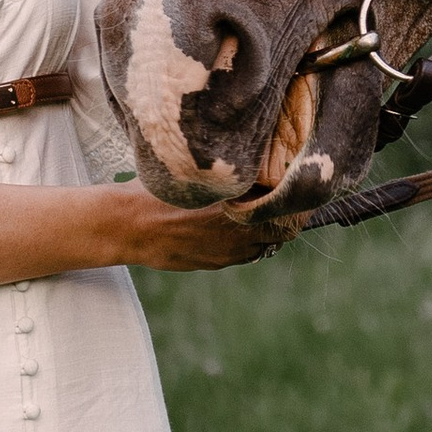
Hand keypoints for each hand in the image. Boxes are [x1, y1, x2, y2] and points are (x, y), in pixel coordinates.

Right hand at [101, 151, 335, 271]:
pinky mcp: (214, 263)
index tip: (303, 186)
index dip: (299, 200)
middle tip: (289, 198)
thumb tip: (260, 168)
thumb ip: (232, 175)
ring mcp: (226, 254)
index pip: (287, 211)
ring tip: (263, 209)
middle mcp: (237, 236)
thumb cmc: (158, 192)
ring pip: (264, 244)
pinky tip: (235, 224)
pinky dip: (248, 240)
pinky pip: (243, 253)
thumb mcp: (199, 174)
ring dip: (267, 229)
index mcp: (237, 210)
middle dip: (288, 216)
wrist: (128, 226)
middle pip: (282, 231)